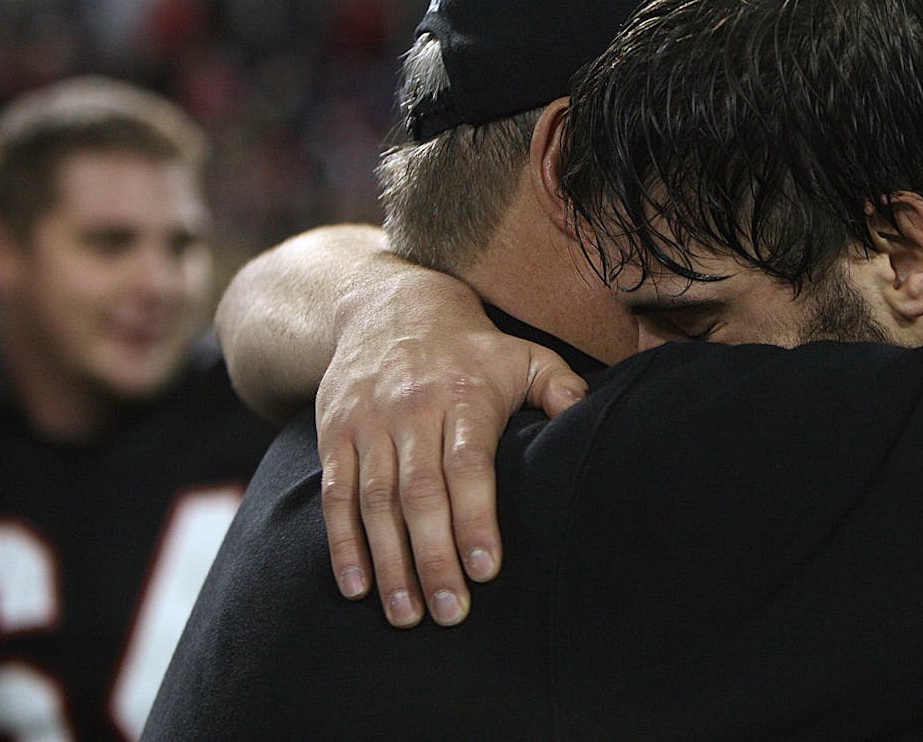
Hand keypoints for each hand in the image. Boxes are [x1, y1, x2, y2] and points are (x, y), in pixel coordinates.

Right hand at [317, 261, 586, 627]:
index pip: (468, 465)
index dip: (476, 519)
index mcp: (464, 395)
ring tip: (409, 614)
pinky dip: (342, 544)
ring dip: (390, 562)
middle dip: (434, 557)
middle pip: (421, 493)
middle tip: (451, 612)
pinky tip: (357, 586)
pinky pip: (335, 495)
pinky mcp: (334, 433)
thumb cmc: (471, 347)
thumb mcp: (524, 354)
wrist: (386, 306)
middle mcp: (413, 410)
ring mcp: (369, 422)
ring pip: (376, 501)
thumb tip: (588, 422)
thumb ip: (561, 388)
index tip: (487, 570)